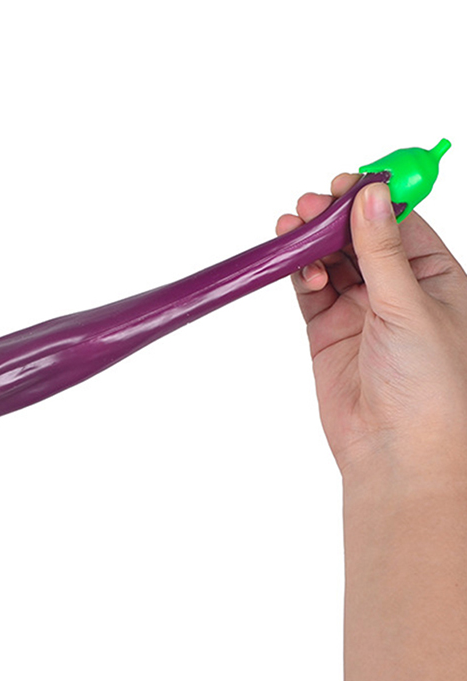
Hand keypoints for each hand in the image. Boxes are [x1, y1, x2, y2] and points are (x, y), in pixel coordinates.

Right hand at [277, 176, 466, 477]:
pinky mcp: (327, 331)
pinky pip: (309, 290)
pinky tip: (298, 268)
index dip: (374, 196)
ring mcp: (360, 310)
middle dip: (334, 217)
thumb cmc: (430, 387)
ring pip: (330, 260)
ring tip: (293, 231)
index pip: (402, 221)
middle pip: (359, 235)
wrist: (396, 451)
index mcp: (436, 278)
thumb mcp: (411, 306)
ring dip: (311, 242)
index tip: (348, 180)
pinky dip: (299, 274)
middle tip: (311, 206)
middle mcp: (398, 290)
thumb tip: (371, 194)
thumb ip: (382, 250)